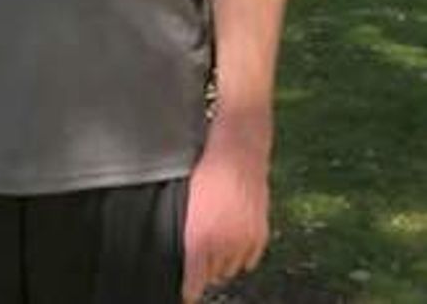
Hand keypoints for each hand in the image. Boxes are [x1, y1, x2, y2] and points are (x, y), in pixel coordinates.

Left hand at [181, 140, 269, 302]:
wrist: (236, 155)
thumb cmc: (206, 174)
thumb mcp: (187, 204)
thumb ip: (187, 233)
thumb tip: (186, 254)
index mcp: (199, 236)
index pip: (195, 277)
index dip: (190, 289)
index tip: (187, 295)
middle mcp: (222, 243)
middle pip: (212, 275)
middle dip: (204, 271)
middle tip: (198, 262)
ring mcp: (243, 241)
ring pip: (231, 269)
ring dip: (222, 264)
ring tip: (214, 250)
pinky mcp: (259, 236)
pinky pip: (248, 261)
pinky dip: (240, 258)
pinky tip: (232, 247)